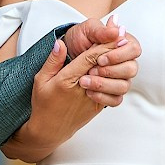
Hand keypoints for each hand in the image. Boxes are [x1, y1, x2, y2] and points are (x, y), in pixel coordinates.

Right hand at [20, 23, 138, 152]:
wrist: (50, 130)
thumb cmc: (43, 103)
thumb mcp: (40, 80)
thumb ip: (53, 61)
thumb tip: (60, 43)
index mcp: (67, 79)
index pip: (90, 58)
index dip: (103, 45)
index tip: (113, 34)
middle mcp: (82, 89)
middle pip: (103, 66)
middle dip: (115, 51)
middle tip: (124, 38)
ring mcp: (92, 99)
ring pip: (112, 80)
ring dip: (118, 67)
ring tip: (122, 55)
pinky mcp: (97, 106)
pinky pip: (113, 94)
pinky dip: (117, 81)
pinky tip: (117, 72)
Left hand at [60, 11, 141, 106]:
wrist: (66, 54)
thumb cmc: (79, 39)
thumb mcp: (87, 30)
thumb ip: (102, 30)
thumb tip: (117, 29)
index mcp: (123, 43)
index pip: (134, 50)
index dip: (119, 55)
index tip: (100, 58)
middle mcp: (125, 61)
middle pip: (132, 69)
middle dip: (110, 71)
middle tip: (91, 70)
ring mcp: (120, 77)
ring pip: (124, 86)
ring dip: (104, 85)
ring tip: (85, 81)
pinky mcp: (112, 92)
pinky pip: (116, 99)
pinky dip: (102, 97)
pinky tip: (89, 92)